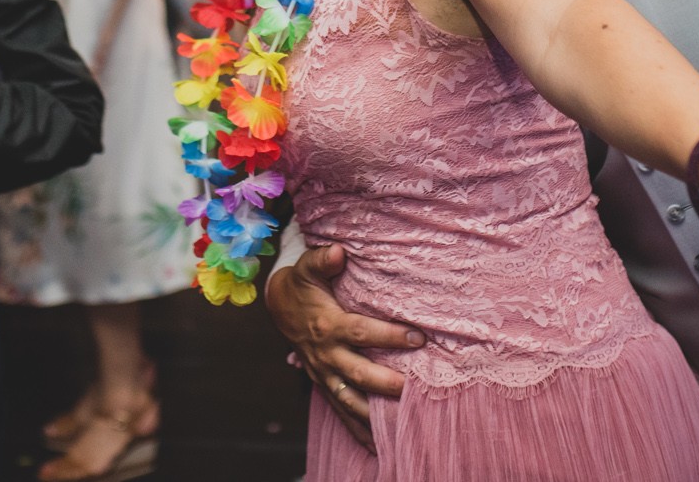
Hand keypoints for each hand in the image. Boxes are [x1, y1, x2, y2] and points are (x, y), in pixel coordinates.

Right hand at [266, 244, 423, 453]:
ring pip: (350, 400)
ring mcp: (324, 374)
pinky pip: (341, 412)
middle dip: (387, 384)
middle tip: (415, 389)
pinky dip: (358, 430)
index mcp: (328, 325)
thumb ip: (323, 259)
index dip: (389, 336)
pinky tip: (378, 447)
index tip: (419, 338)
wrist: (280, 306)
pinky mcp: (324, 385)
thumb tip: (339, 251)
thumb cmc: (304, 284)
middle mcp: (325, 354)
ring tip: (402, 426)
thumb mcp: (309, 267)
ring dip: (375, 415)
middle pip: (359, 374)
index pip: (362, 333)